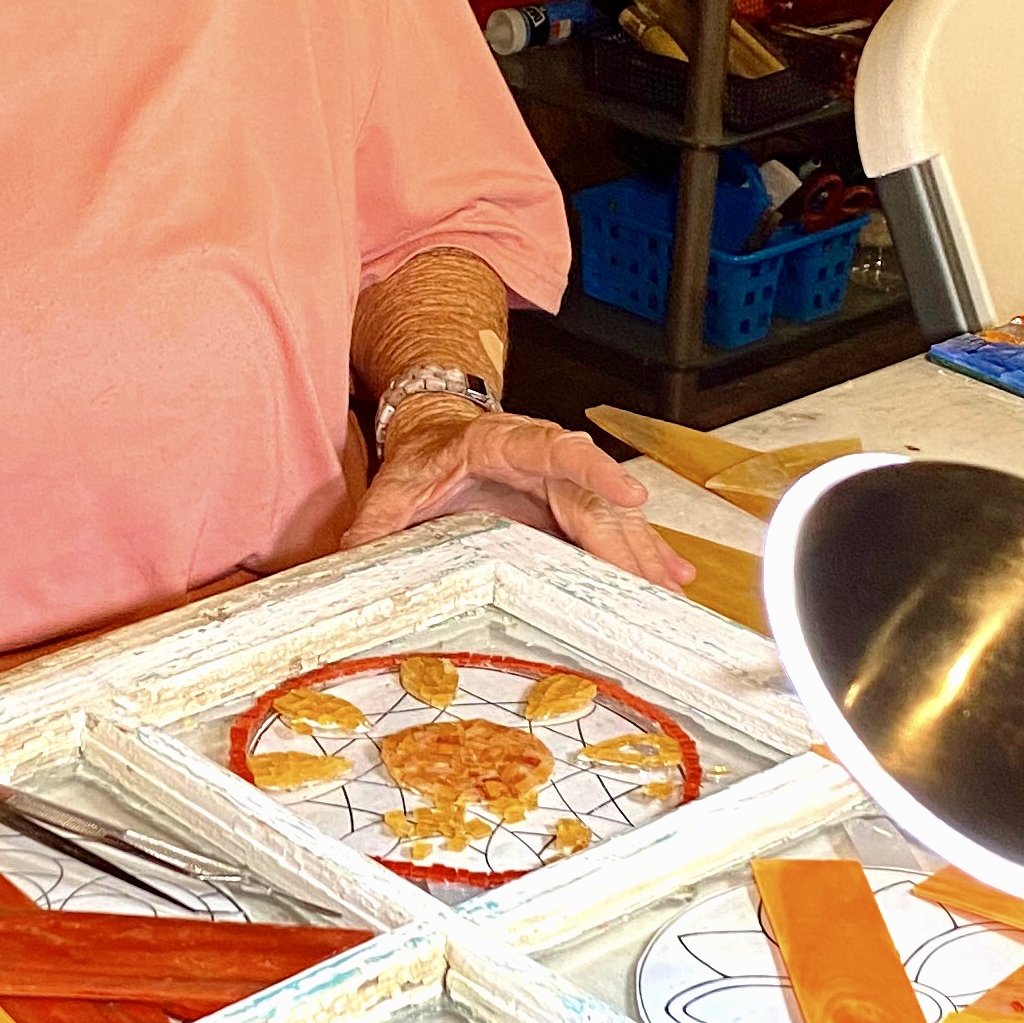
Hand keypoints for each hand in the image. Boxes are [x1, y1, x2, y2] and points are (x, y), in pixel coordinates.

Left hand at [342, 401, 694, 591]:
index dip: (597, 473)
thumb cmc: (428, 453)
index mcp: (511, 443)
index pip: (561, 452)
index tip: (630, 495)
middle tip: (654, 587)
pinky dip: (643, 555)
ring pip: (614, 520)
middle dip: (630, 544)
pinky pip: (613, 532)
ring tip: (672, 593)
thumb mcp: (398, 483)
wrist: (441, 429)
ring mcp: (567, 485)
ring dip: (645, 556)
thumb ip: (377, 520)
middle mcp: (551, 462)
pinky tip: (673, 579)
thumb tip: (350, 556)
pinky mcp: (573, 507)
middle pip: (598, 501)